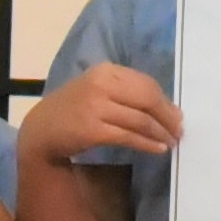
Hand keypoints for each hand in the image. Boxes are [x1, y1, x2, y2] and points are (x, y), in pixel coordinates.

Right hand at [22, 66, 182, 165]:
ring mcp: (96, 107)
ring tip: (171, 142)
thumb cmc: (72, 110)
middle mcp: (101, 85)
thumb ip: (125, 93)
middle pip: (147, 99)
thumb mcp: (96, 91)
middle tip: (179, 131)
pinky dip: (147, 143)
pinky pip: (128, 136)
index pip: (145, 83)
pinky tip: (157, 150)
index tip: (177, 115)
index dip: (165, 101)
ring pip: (140, 119)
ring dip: (160, 133)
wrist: (41, 130)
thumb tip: (165, 109)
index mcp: (105, 71)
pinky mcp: (93, 129)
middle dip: (167, 117)